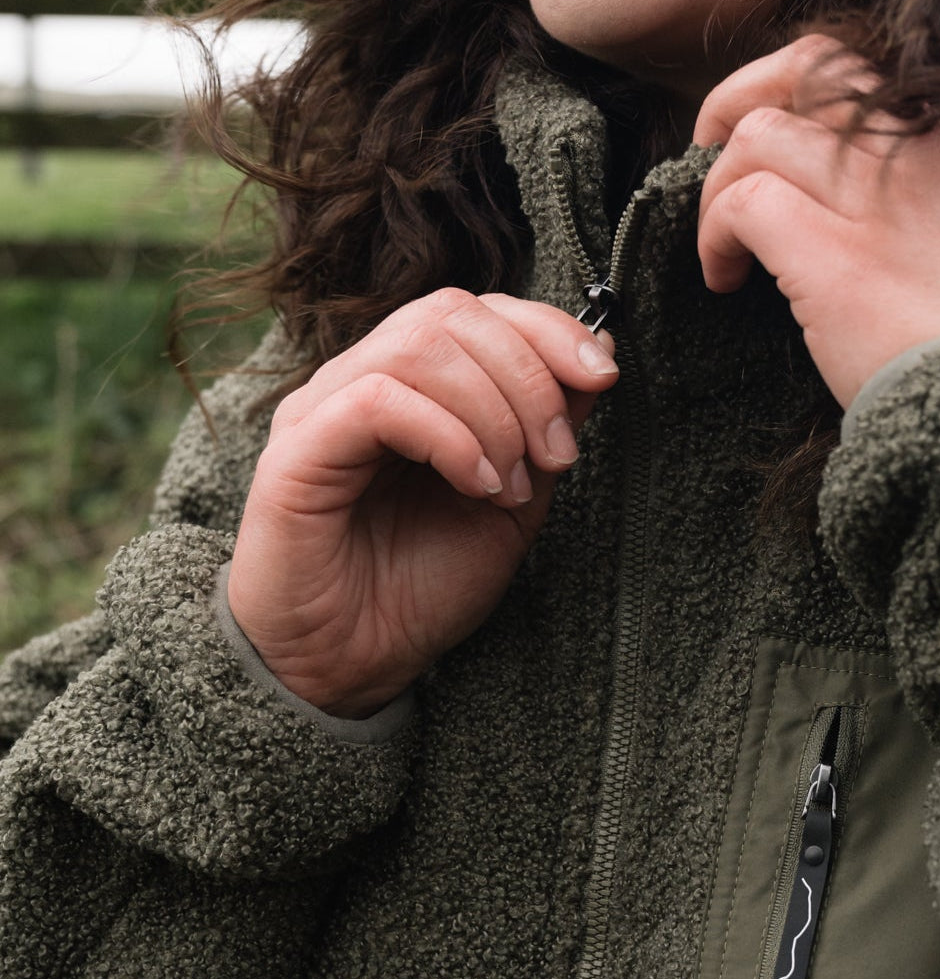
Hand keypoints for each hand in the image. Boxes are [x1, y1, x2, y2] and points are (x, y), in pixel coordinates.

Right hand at [228, 289, 617, 717]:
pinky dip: (449, 436)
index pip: (476, 310)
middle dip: (529, 376)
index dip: (546, 328)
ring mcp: (324, 411)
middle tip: (556, 456)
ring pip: (418, 346)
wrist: (351, 668)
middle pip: (451, 313)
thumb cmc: (421, 592)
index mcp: (410, 389)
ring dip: (494, 412)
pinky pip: (378, 400)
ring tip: (511, 486)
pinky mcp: (298, 452)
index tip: (602, 376)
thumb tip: (599, 353)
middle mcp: (360, 384)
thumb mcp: (515, 505)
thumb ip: (548, 431)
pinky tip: (477, 486)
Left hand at [694, 34, 939, 407]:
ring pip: (761, 133)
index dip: (794, 102)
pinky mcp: (836, 260)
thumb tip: (835, 212)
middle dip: (738, 105)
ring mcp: (879, 206)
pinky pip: (744, 202)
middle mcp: (923, 163)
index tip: (763, 148)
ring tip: (721, 248)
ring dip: (717, 186)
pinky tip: (723, 279)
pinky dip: (714, 233)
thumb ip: (922, 216)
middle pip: (810, 71)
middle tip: (711, 160)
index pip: (861, 81)